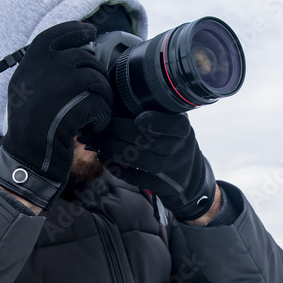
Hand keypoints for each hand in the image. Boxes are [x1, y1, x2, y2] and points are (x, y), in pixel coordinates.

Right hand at [0, 21, 111, 209]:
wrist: (27, 158)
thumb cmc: (29, 128)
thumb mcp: (25, 89)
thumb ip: (43, 69)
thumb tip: (75, 50)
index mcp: (30, 63)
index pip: (56, 34)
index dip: (76, 30)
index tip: (91, 32)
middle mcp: (44, 68)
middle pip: (85, 58)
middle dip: (96, 75)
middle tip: (95, 95)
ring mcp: (61, 86)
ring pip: (98, 79)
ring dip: (102, 97)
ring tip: (94, 114)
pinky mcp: (75, 106)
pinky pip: (101, 104)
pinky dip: (102, 118)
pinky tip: (93, 128)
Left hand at [83, 111, 216, 220]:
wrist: (186, 174)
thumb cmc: (170, 138)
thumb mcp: (169, 120)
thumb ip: (149, 109)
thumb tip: (112, 96)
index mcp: (182, 128)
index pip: (175, 126)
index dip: (157, 122)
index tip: (138, 119)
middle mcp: (181, 149)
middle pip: (149, 142)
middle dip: (118, 133)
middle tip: (97, 128)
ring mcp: (171, 169)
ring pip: (141, 161)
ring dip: (114, 151)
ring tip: (95, 143)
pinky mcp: (162, 186)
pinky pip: (137, 178)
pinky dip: (117, 168)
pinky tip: (103, 158)